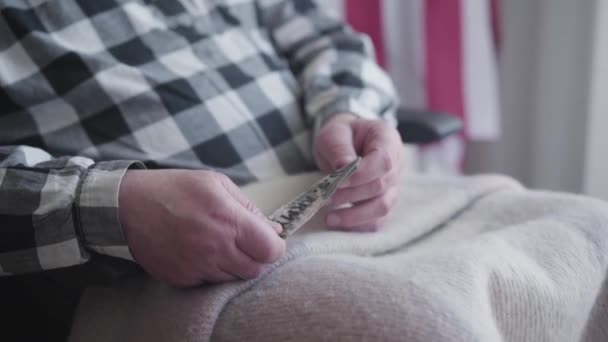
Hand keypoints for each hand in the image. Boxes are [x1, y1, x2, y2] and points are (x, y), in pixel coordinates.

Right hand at [118, 169, 284, 286]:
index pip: (271, 251)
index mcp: (228, 219)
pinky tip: (199, 251)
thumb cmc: (175, 189)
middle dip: (256, 257)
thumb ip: (249, 208)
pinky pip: (209, 282)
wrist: (128, 206)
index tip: (268, 239)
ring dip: (233, 264)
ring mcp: (197, 266)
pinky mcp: (182, 278)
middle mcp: (215, 247)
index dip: (274, 246)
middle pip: (255, 269)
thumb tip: (274, 229)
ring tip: (217, 242)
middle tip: (243, 242)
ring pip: (233, 278)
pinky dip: (211, 270)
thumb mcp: (217, 184)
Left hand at [313, 113, 402, 230]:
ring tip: (329, 218)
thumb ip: (339, 149)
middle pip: (381, 186)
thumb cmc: (341, 135)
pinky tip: (339, 223)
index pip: (383, 161)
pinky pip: (377, 220)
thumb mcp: (334, 133)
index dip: (361, 175)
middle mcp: (396, 163)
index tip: (337, 182)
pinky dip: (358, 225)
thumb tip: (343, 169)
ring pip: (382, 207)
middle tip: (325, 197)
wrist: (346, 142)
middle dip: (351, 195)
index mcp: (387, 139)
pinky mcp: (384, 201)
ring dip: (354, 215)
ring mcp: (393, 185)